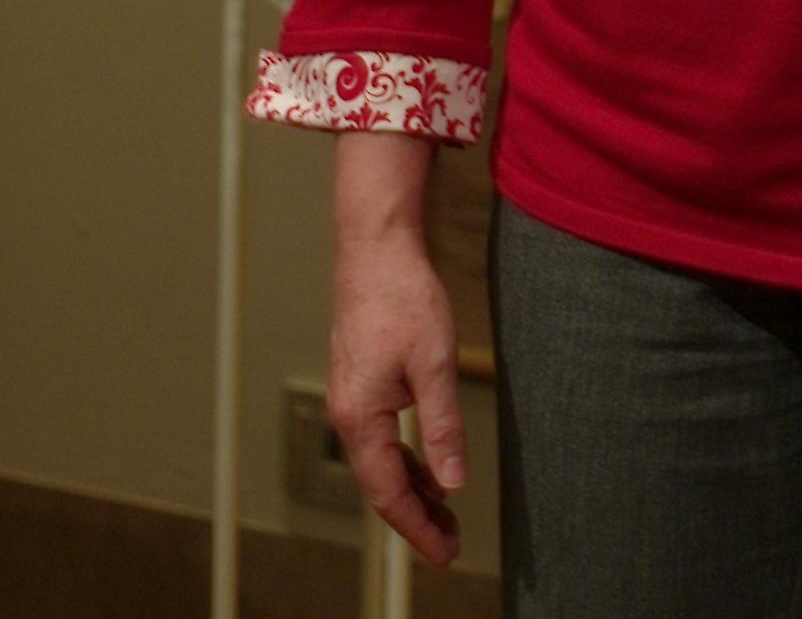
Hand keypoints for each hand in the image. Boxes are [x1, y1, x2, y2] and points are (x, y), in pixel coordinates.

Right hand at [328, 135, 464, 566]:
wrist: (375, 248)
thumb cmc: (402, 298)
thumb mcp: (435, 364)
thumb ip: (443, 427)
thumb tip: (453, 483)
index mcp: (361, 417)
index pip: (387, 492)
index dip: (416, 527)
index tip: (444, 552)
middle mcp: (348, 414)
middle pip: (380, 484)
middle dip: (415, 518)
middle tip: (450, 544)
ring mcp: (351, 398)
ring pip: (381, 462)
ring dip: (413, 490)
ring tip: (446, 515)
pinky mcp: (361, 383)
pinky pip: (381, 438)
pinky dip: (406, 460)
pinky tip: (431, 468)